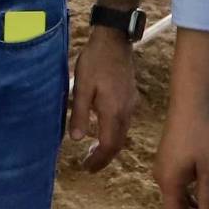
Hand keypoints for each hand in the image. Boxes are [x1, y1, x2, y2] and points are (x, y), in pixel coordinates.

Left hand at [69, 29, 139, 172]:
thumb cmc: (95, 61)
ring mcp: (131, 104)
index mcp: (113, 112)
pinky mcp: (131, 97)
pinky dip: (114, 133)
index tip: (86, 168)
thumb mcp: (81, 87)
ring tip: (94, 151)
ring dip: (110, 146)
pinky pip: (124, 123)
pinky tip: (103, 129)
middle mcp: (126, 112)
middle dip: (104, 157)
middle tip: (89, 165)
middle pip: (118, 143)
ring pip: (122, 134)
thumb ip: (80, 114)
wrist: (114, 40)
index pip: (109, 146)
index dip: (98, 160)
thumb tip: (77, 140)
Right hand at [151, 106, 208, 208]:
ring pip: (177, 197)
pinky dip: (190, 195)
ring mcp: (163, 168)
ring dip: (193, 208)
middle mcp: (161, 178)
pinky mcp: (168, 160)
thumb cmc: (200, 138)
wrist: (187, 106)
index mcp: (169, 183)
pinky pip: (178, 186)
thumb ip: (207, 198)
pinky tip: (204, 195)